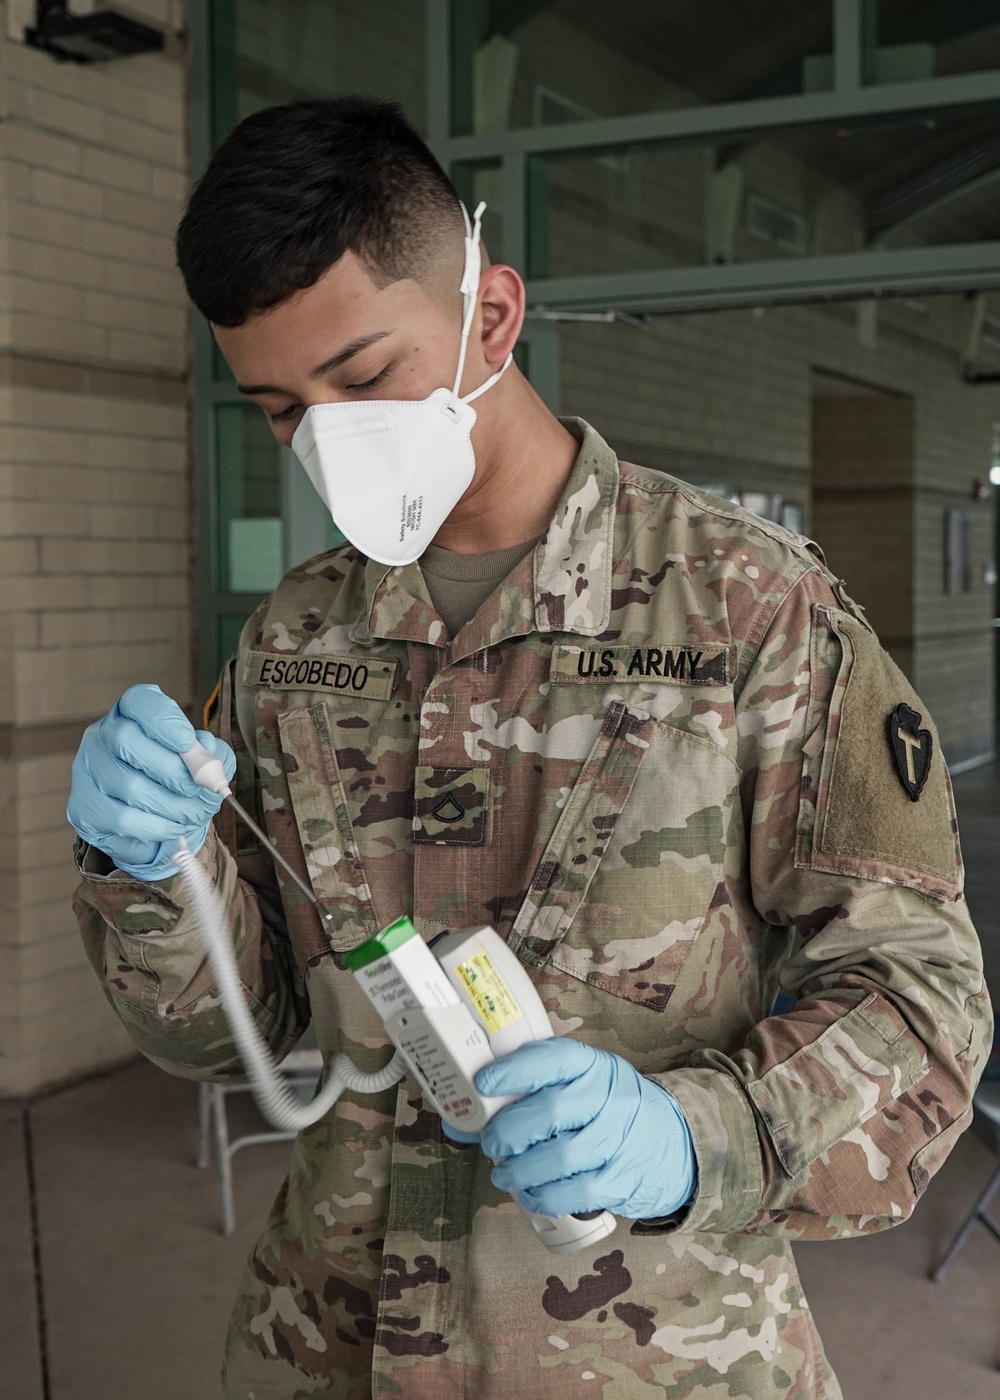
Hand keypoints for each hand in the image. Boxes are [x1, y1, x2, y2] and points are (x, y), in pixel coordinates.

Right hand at [68, 684, 235, 880]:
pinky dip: (156, 826)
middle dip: (172, 770)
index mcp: (131, 714)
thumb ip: (211, 753)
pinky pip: (122, 818)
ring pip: (128, 784)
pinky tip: (174, 827)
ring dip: (171, 804)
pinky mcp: (84, 806)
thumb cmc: (175, 783)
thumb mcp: (201, 763)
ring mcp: (87, 770)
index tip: (188, 742)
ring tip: (194, 814)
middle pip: (127, 740)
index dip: (164, 719)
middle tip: (199, 789)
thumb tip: (209, 750)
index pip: (139, 701)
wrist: (152, 824)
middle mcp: (102, 735)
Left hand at [475, 1039, 695, 1219]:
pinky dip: (544, 1197)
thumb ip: (549, 1085)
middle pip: (550, 1111)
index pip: (554, 1059)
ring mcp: (620, 1140)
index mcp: (597, 1067)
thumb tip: (482, 1102)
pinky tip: (531, 1195)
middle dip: (509, 1130)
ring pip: (560, 1157)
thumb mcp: (592, 1082)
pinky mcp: (623, 1179)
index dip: (515, 1070)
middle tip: (491, 1143)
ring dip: (520, 1170)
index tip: (484, 1083)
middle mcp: (611, 1099)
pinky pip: (575, 1193)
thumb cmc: (616, 1108)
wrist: (678, 1141)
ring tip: (504, 1174)